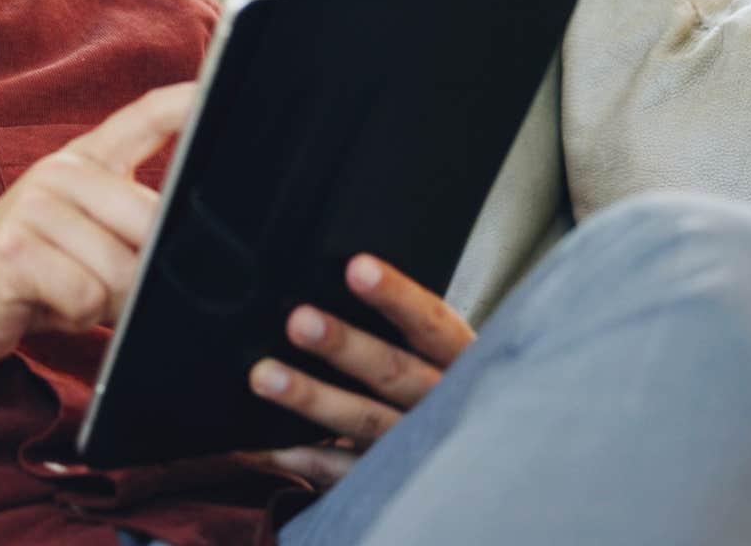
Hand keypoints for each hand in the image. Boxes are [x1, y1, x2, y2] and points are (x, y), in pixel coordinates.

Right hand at [0, 84, 195, 372]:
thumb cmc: (27, 271)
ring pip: (120, 269)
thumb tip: (185, 236)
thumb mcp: (80, 234)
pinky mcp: (14, 250)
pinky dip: (73, 316)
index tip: (217, 87)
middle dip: (140, 273)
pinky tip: (43, 303)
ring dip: (102, 301)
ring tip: (63, 290)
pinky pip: (85, 296)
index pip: (142, 118)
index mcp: (81, 162)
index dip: (185, 102)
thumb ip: (127, 222)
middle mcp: (59, 172)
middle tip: (100, 283)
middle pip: (149, 221)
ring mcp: (33, 207)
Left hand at [248, 254, 474, 488]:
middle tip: (299, 322)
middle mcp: (444, 402)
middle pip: (393, 371)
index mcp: (461, 359)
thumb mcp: (446, 355)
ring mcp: (418, 446)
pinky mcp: (393, 481)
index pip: (430, 322)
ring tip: (264, 376)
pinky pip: (342, 472)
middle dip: (345, 346)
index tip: (357, 268)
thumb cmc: (448, 386)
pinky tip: (263, 445)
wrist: (487, 462)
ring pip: (363, 420)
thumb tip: (344, 277)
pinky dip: (302, 458)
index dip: (396, 295)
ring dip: (311, 398)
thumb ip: (406, 327)